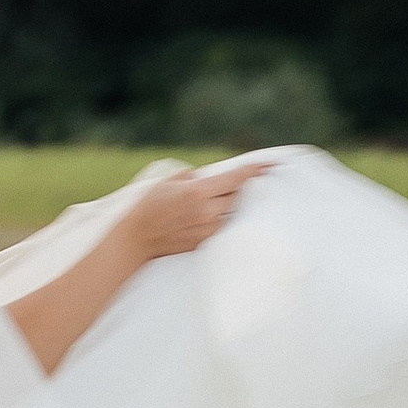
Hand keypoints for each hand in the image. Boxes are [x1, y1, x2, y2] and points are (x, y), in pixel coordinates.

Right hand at [125, 161, 267, 262]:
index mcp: (198, 191)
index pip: (235, 179)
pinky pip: (221, 226)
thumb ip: (194, 176)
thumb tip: (211, 178)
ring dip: (225, 204)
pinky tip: (203, 216)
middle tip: (229, 184)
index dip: (255, 171)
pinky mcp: (205, 241)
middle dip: (236, 187)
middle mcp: (207, 211)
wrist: (137, 237)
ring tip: (207, 202)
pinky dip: (217, 218)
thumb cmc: (150, 205)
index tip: (270, 166)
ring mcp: (207, 229)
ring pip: (230, 212)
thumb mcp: (169, 181)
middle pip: (237, 195)